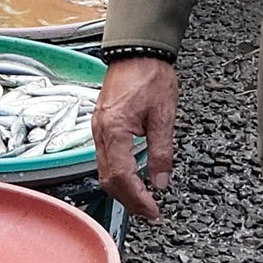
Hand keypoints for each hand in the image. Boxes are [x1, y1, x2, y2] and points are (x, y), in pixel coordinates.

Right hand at [95, 57, 178, 220]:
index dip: (138, 199)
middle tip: (150, 212)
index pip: (123, 177)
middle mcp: (101, 132)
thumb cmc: (150, 75)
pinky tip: (133, 177)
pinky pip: (105, 157)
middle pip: (109, 179)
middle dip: (129, 200)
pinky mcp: (101, 124)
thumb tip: (161, 182)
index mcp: (115, 130)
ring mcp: (98, 128)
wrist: (137, 50)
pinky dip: (118, 173)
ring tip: (144, 199)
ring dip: (123, 189)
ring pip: (104, 170)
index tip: (153, 211)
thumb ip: (162, 152)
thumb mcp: (164, 116)